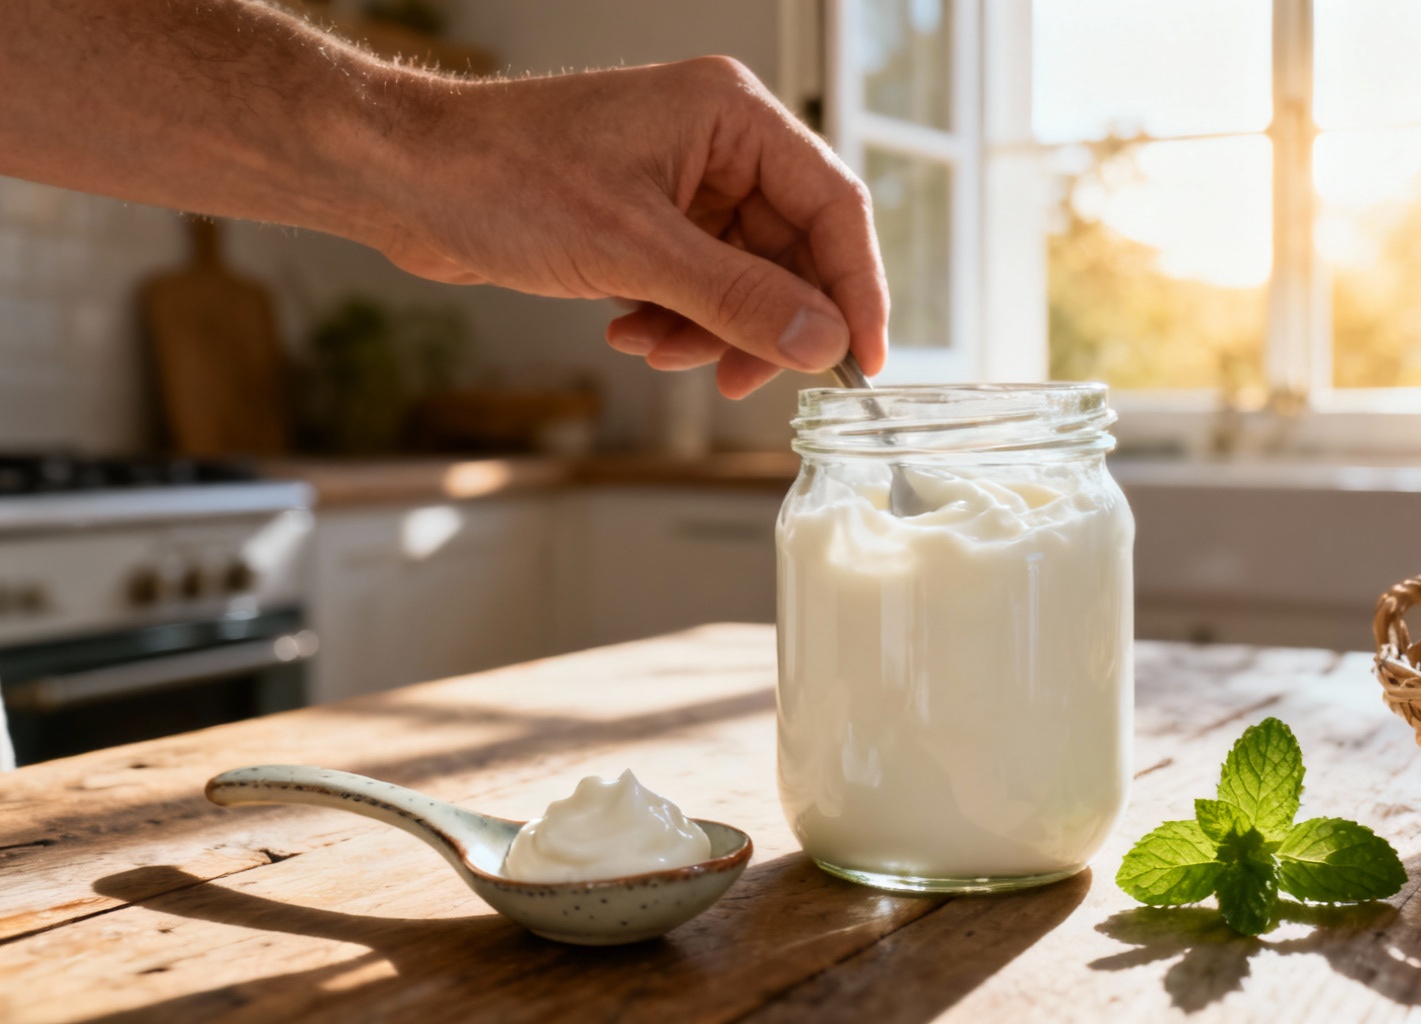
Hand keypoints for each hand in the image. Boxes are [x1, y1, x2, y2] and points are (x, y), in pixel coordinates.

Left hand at [380, 57, 887, 397]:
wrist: (407, 177)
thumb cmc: (505, 177)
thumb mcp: (635, 251)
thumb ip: (738, 298)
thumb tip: (821, 342)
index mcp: (732, 116)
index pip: (834, 206)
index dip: (856, 290)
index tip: (860, 364)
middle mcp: (719, 141)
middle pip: (792, 250)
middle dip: (766, 321)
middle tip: (745, 380)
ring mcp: (684, 179)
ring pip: (744, 277)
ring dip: (712, 329)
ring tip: (659, 352)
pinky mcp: (649, 216)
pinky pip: (699, 282)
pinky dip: (677, 319)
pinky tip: (630, 332)